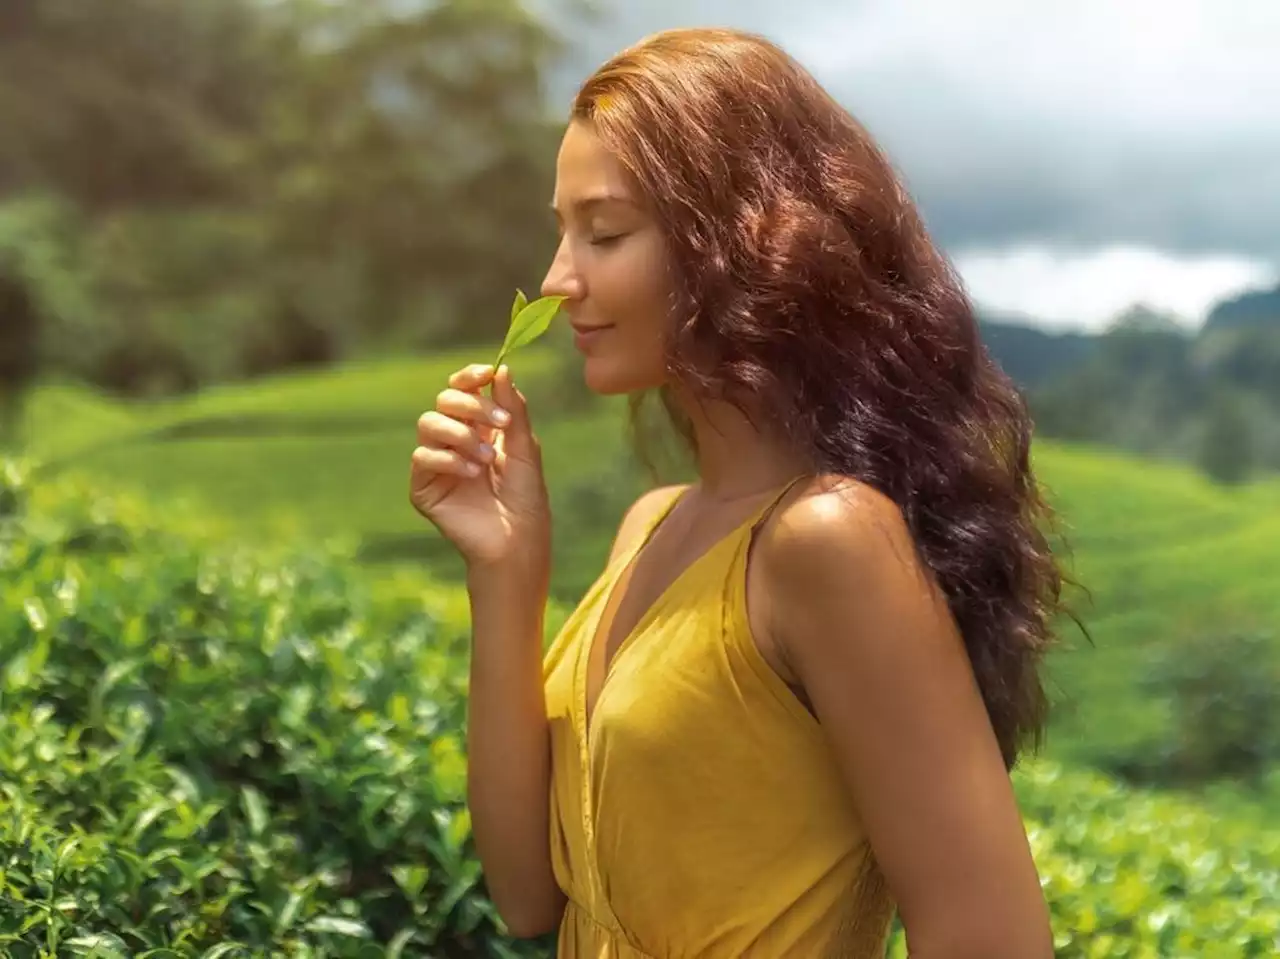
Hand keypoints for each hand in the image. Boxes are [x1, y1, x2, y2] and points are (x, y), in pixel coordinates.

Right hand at [410, 364, 550, 574]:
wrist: (517, 542)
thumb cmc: (526, 499)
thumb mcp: (525, 449)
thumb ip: (514, 411)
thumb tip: (503, 370)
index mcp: (480, 428)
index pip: (463, 389)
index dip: (470, 377)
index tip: (488, 372)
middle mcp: (455, 441)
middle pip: (445, 400)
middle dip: (472, 404)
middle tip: (500, 423)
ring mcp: (437, 463)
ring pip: (428, 423)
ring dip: (461, 433)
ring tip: (486, 458)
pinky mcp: (424, 487)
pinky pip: (422, 456)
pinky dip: (448, 459)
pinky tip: (471, 473)